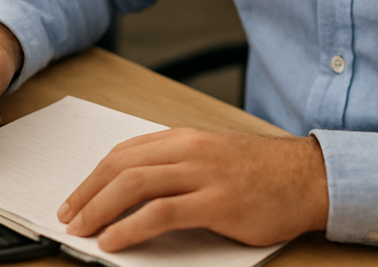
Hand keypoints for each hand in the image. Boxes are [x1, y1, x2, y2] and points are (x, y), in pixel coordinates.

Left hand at [57, 129, 327, 250]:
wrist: (310, 178)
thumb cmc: (263, 173)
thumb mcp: (214, 157)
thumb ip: (178, 166)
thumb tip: (133, 189)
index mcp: (186, 137)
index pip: (124, 152)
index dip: (93, 176)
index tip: (74, 197)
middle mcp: (191, 149)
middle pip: (122, 166)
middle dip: (87, 193)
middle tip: (67, 216)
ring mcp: (204, 174)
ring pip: (135, 184)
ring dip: (100, 209)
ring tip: (82, 230)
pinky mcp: (217, 202)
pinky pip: (161, 213)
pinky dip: (130, 227)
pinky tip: (114, 241)